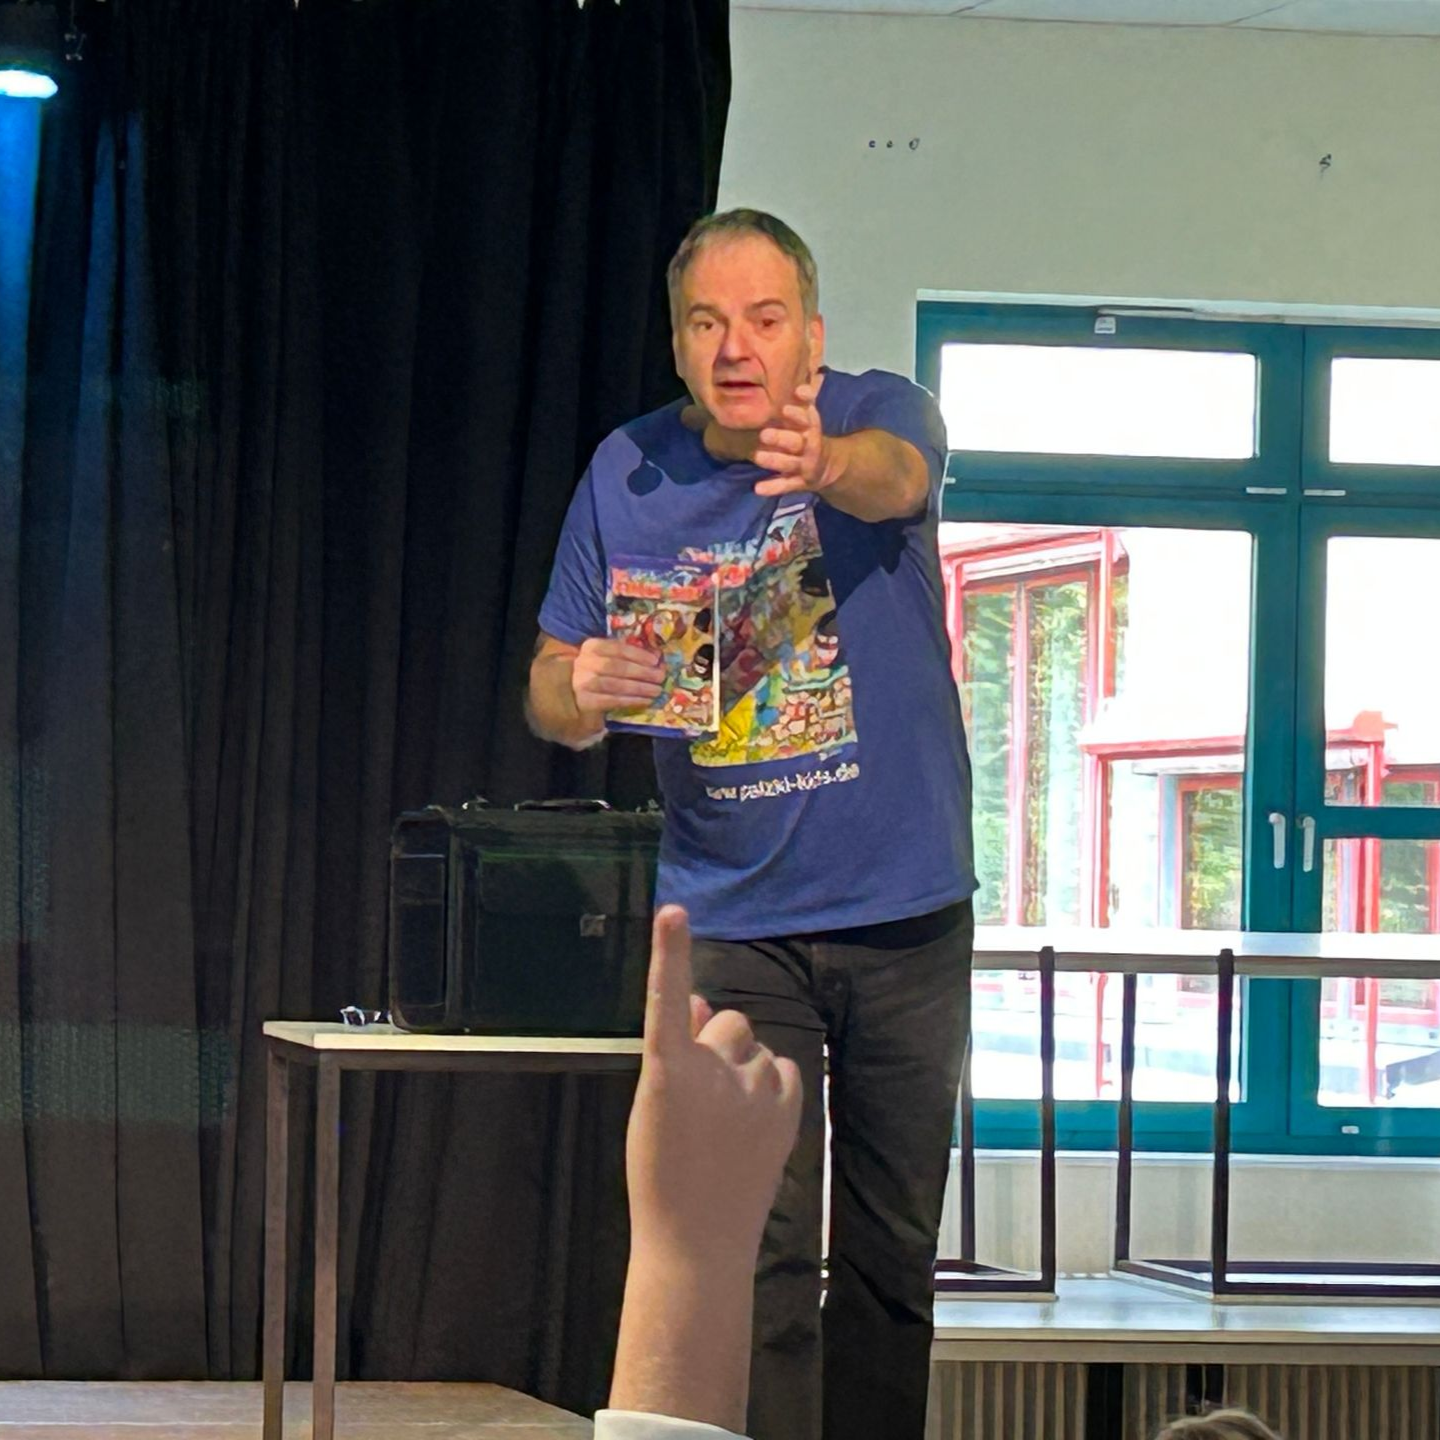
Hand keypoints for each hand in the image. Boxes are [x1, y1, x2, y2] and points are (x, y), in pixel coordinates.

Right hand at [571, 637, 663, 714]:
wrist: (576, 694)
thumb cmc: (598, 673)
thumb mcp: (608, 659)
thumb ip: (628, 656)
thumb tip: (656, 658)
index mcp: (592, 647)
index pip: (617, 648)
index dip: (638, 654)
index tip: (655, 660)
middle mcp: (584, 662)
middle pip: (616, 666)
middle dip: (642, 672)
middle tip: (660, 677)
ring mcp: (582, 682)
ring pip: (614, 684)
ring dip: (639, 687)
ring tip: (656, 690)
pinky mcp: (585, 701)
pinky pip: (611, 700)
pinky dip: (630, 701)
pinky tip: (645, 701)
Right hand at [626, 906, 802, 1265]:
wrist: (697, 1241)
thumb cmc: (662, 1171)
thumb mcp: (654, 1104)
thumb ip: (678, 1049)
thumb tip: (701, 1001)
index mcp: (668, 1071)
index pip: (667, 998)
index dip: (669, 952)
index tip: (673, 912)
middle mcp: (714, 1071)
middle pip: (727, 1021)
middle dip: (718, 1042)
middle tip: (703, 1092)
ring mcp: (756, 1090)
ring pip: (756, 1048)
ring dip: (745, 1067)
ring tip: (727, 1117)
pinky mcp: (788, 1108)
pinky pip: (785, 1071)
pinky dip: (773, 1086)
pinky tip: (755, 1119)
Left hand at [752, 382, 834, 497]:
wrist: (830, 466)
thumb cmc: (810, 436)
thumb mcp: (810, 417)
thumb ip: (806, 400)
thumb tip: (803, 385)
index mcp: (811, 429)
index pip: (808, 420)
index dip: (797, 415)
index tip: (784, 409)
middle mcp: (810, 447)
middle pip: (797, 442)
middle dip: (782, 438)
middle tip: (764, 434)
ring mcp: (805, 466)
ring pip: (791, 464)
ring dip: (775, 460)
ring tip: (758, 457)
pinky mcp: (800, 482)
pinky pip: (787, 485)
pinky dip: (773, 488)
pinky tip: (758, 488)